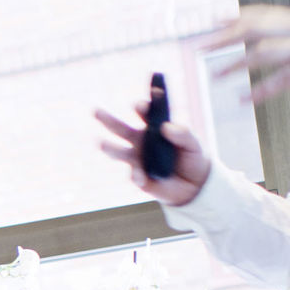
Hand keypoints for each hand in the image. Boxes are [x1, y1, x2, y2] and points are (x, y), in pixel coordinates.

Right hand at [94, 102, 210, 205]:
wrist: (194, 186)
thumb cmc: (192, 158)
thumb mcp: (194, 145)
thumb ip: (184, 134)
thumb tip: (166, 127)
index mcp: (153, 127)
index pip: (145, 113)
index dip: (142, 106)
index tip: (142, 104)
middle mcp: (140, 141)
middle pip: (121, 128)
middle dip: (108, 119)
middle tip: (95, 110)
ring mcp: (137, 159)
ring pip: (119, 152)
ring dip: (109, 148)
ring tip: (99, 142)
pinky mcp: (138, 178)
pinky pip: (134, 175)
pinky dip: (137, 175)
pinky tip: (141, 178)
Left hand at [205, 5, 289, 101]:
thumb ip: (287, 36)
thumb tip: (259, 39)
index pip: (260, 14)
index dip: (235, 16)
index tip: (213, 20)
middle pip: (254, 30)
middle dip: (224, 38)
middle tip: (201, 48)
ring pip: (262, 55)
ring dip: (234, 65)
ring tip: (213, 76)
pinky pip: (279, 81)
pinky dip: (258, 91)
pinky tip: (241, 100)